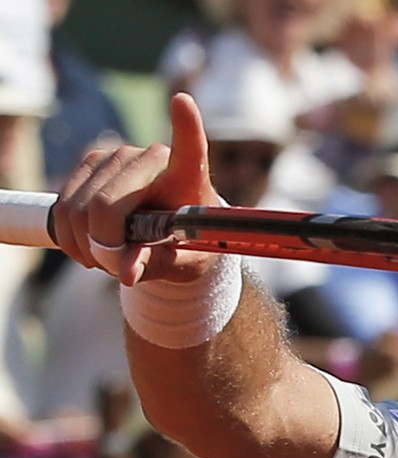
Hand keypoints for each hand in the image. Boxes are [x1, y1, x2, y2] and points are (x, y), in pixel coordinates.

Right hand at [52, 92, 221, 286]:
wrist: (171, 237)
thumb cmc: (187, 246)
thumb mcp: (182, 263)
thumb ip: (155, 264)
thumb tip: (126, 271)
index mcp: (190, 175)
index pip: (190, 148)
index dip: (186, 126)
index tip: (183, 101)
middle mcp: (151, 156)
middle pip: (105, 206)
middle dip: (104, 246)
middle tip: (119, 268)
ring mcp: (116, 156)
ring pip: (78, 210)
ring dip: (87, 246)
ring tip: (110, 259)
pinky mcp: (91, 163)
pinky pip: (63, 208)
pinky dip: (71, 238)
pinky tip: (91, 247)